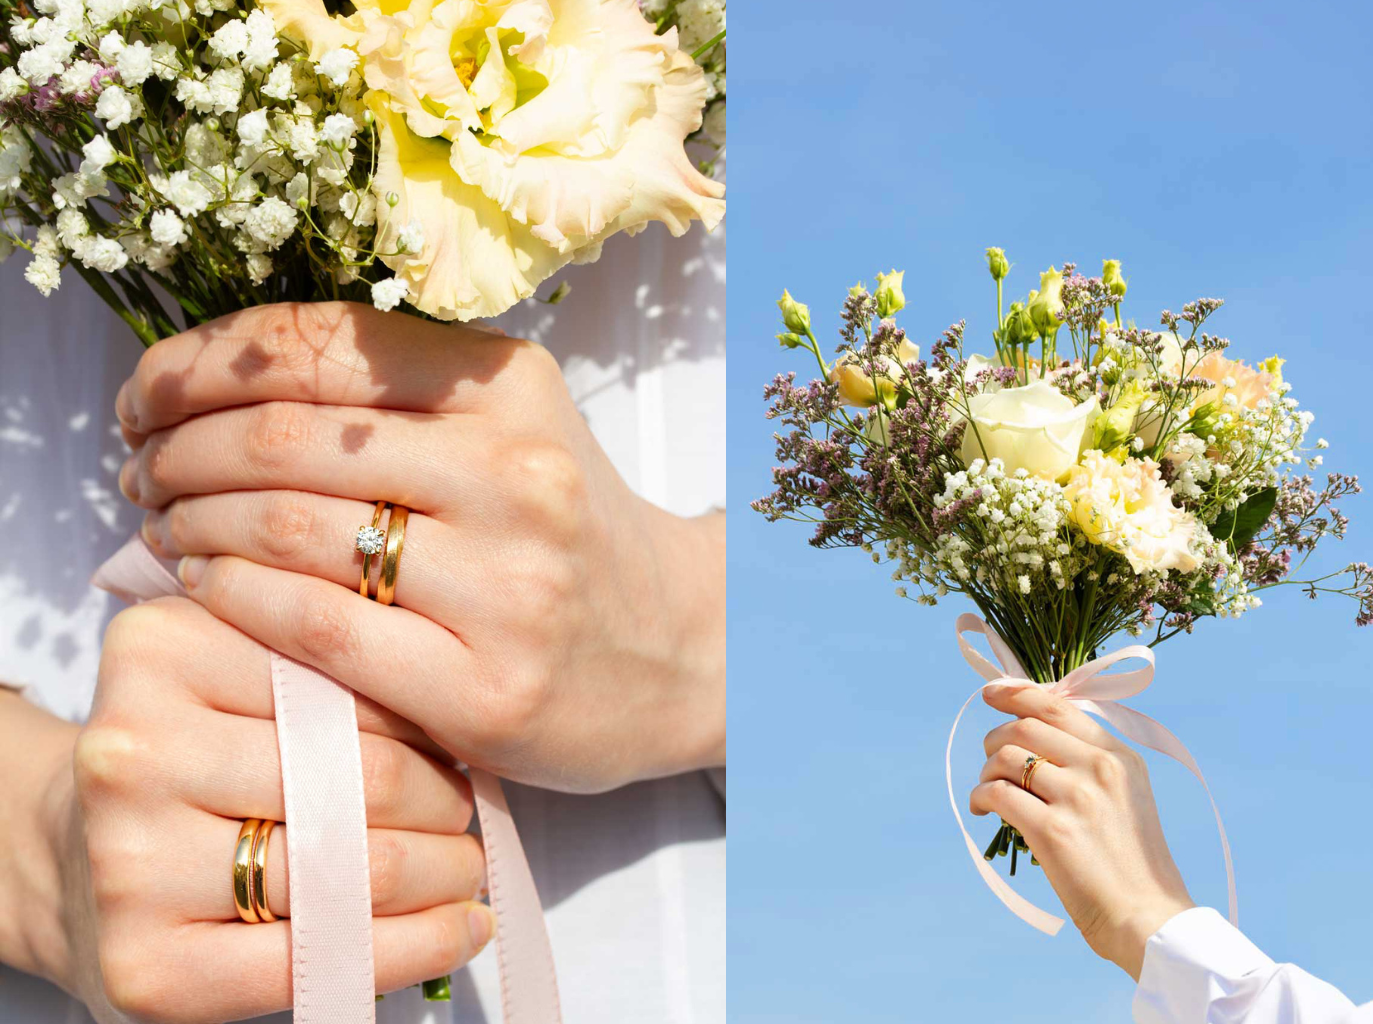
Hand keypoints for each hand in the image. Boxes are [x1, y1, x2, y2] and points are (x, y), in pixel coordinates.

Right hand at [28, 598, 490, 1022]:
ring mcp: (131, 864)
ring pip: (360, 868)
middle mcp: (132, 753)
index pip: (353, 675)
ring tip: (465, 865)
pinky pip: (326, 957)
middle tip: (467, 810)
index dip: (426, 714)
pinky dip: (422, 946)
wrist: (74, 861)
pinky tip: (460, 929)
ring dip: (447, 872)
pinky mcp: (147, 964)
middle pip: (368, 775)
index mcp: (160, 652)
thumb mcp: (248, 675)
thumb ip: (332, 664)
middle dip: (447, 799)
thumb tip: (466, 708)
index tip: (454, 737)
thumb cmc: (194, 761)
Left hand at [116, 302, 724, 793]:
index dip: (196, 364)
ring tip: (165, 528)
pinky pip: (315, 629)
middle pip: (282, 439)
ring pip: (287, 531)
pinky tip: (207, 587)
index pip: (315, 345)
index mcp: (511, 389)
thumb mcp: (506, 426)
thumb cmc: (563, 533)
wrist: (681, 651)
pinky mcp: (486, 687)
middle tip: (140, 472)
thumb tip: (211, 373)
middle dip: (175, 452)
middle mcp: (516, 474)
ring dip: (190, 525)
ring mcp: (507, 585)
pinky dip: (233, 600)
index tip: (143, 394)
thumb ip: (391, 390)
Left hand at [968, 682, 1195, 979]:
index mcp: (1120, 755)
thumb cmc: (1133, 864)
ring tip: (988, 792)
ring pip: (1006, 756)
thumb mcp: (1129, 796)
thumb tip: (1037, 737)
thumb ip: (1093, 763)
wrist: (1146, 916)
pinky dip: (981, 796)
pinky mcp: (1053, 830)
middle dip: (995, 738)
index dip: (1016, 693)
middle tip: (990, 762)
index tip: (991, 693)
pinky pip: (997, 793)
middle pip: (1025, 725)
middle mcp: (1100, 767)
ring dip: (986, 770)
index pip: (1059, 705)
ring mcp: (1077, 797)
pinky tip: (982, 809)